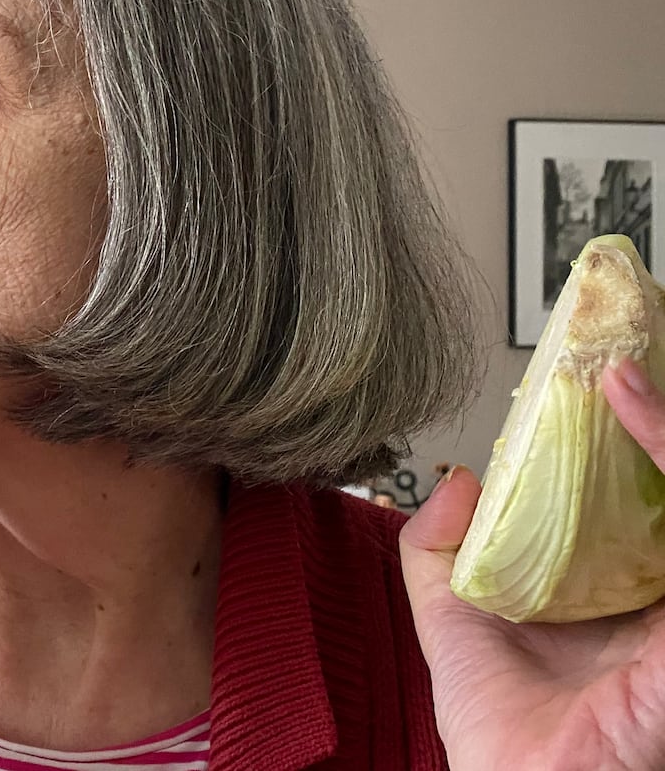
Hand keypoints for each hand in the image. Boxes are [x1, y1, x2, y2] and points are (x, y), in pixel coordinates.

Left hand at [400, 358, 664, 770]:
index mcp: (618, 584)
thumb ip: (441, 546)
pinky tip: (639, 420)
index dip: (634, 434)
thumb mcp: (452, 613)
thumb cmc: (500, 721)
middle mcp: (659, 591)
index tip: (598, 380)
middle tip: (617, 363)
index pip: (643, 491)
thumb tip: (458, 477)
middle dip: (656, 422)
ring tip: (621, 380)